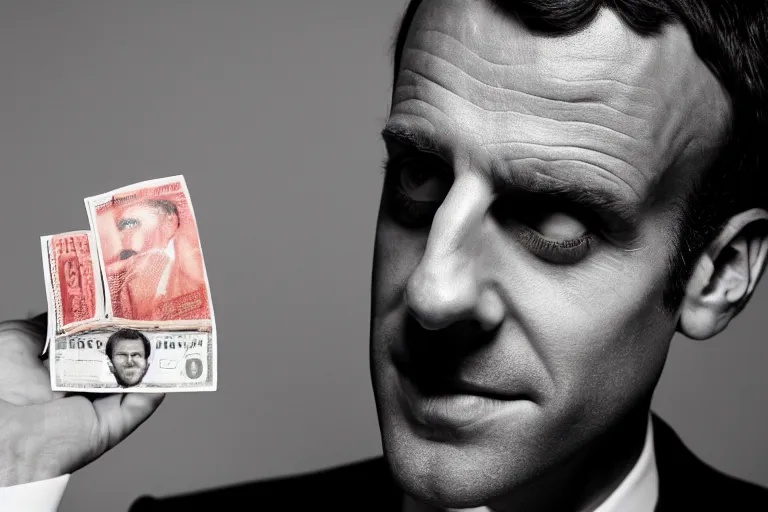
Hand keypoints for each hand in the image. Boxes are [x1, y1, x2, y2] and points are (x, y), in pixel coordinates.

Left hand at [0, 314, 163, 485]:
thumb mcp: (18, 337)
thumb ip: (51, 324)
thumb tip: (76, 310)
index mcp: (57, 367)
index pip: (95, 341)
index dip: (116, 322)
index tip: (134, 302)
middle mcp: (77, 387)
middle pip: (120, 357)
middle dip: (140, 336)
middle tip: (159, 313)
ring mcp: (96, 407)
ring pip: (136, 379)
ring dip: (155, 357)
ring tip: (171, 330)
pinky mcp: (109, 426)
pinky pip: (140, 405)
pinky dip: (158, 385)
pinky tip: (168, 361)